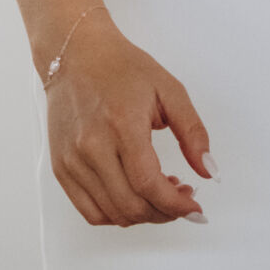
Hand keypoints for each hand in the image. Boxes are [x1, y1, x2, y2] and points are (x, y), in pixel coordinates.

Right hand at [44, 12, 212, 227]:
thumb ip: (193, 133)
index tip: (194, 207)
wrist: (75, 54)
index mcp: (122, 125)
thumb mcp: (169, 91)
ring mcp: (72, 160)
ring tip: (159, 195)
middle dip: (164, 213)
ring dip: (142, 216)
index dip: (176, 205)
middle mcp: (92, 146)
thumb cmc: (120, 67)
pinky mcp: (61, 167)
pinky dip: (116, 215)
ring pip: (111, 214)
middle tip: (181, 198)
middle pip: (131, 205)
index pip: (149, 184)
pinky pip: (90, 211)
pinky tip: (132, 198)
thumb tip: (208, 170)